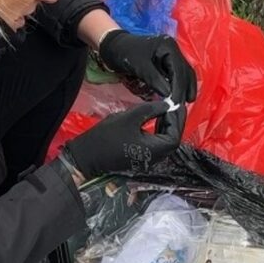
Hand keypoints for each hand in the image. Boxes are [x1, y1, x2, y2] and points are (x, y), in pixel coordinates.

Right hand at [61, 100, 184, 180]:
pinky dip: (158, 130)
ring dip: (166, 126)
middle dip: (173, 121)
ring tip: (164, 109)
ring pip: (164, 141)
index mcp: (154, 150)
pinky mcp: (141, 157)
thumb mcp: (129, 118)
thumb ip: (150, 109)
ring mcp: (147, 159)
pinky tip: (154, 119)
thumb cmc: (107, 137)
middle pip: (172, 139)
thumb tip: (167, 104)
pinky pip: (156, 143)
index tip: (173, 103)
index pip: (174, 135)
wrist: (86, 155)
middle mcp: (155, 157)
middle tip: (171, 104)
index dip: (176, 119)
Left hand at [99, 30, 196, 104]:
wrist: (114, 47)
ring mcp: (171, 56)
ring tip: (182, 105)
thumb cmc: (124, 53)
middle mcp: (173, 50)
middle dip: (185, 90)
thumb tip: (169, 94)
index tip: (176, 104)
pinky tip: (177, 98)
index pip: (179, 70)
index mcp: (168, 47)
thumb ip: (154, 78)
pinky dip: (178, 87)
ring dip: (185, 89)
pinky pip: (176, 76)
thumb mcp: (138, 65)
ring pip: (183, 75)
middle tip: (181, 108)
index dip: (179, 88)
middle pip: (185, 72)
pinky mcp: (166, 63)